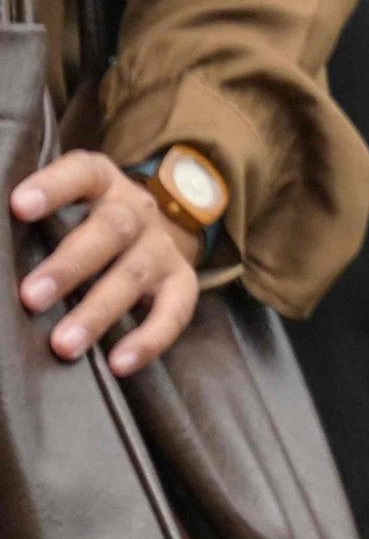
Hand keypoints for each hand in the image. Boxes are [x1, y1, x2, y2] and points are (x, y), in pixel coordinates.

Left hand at [15, 152, 199, 376]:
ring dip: (97, 312)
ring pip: (133, 276)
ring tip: (64, 345)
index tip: (18, 206)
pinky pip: (175, 310)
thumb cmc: (81, 220)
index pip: (80, 175)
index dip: (52, 188)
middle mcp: (136, 210)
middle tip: (31, 297)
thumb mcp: (63, 204)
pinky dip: (150, 338)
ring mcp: (161, 247)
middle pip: (110, 231)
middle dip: (69, 266)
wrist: (149, 227)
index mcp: (101, 182)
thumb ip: (32, 223)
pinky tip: (119, 363)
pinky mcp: (181, 281)